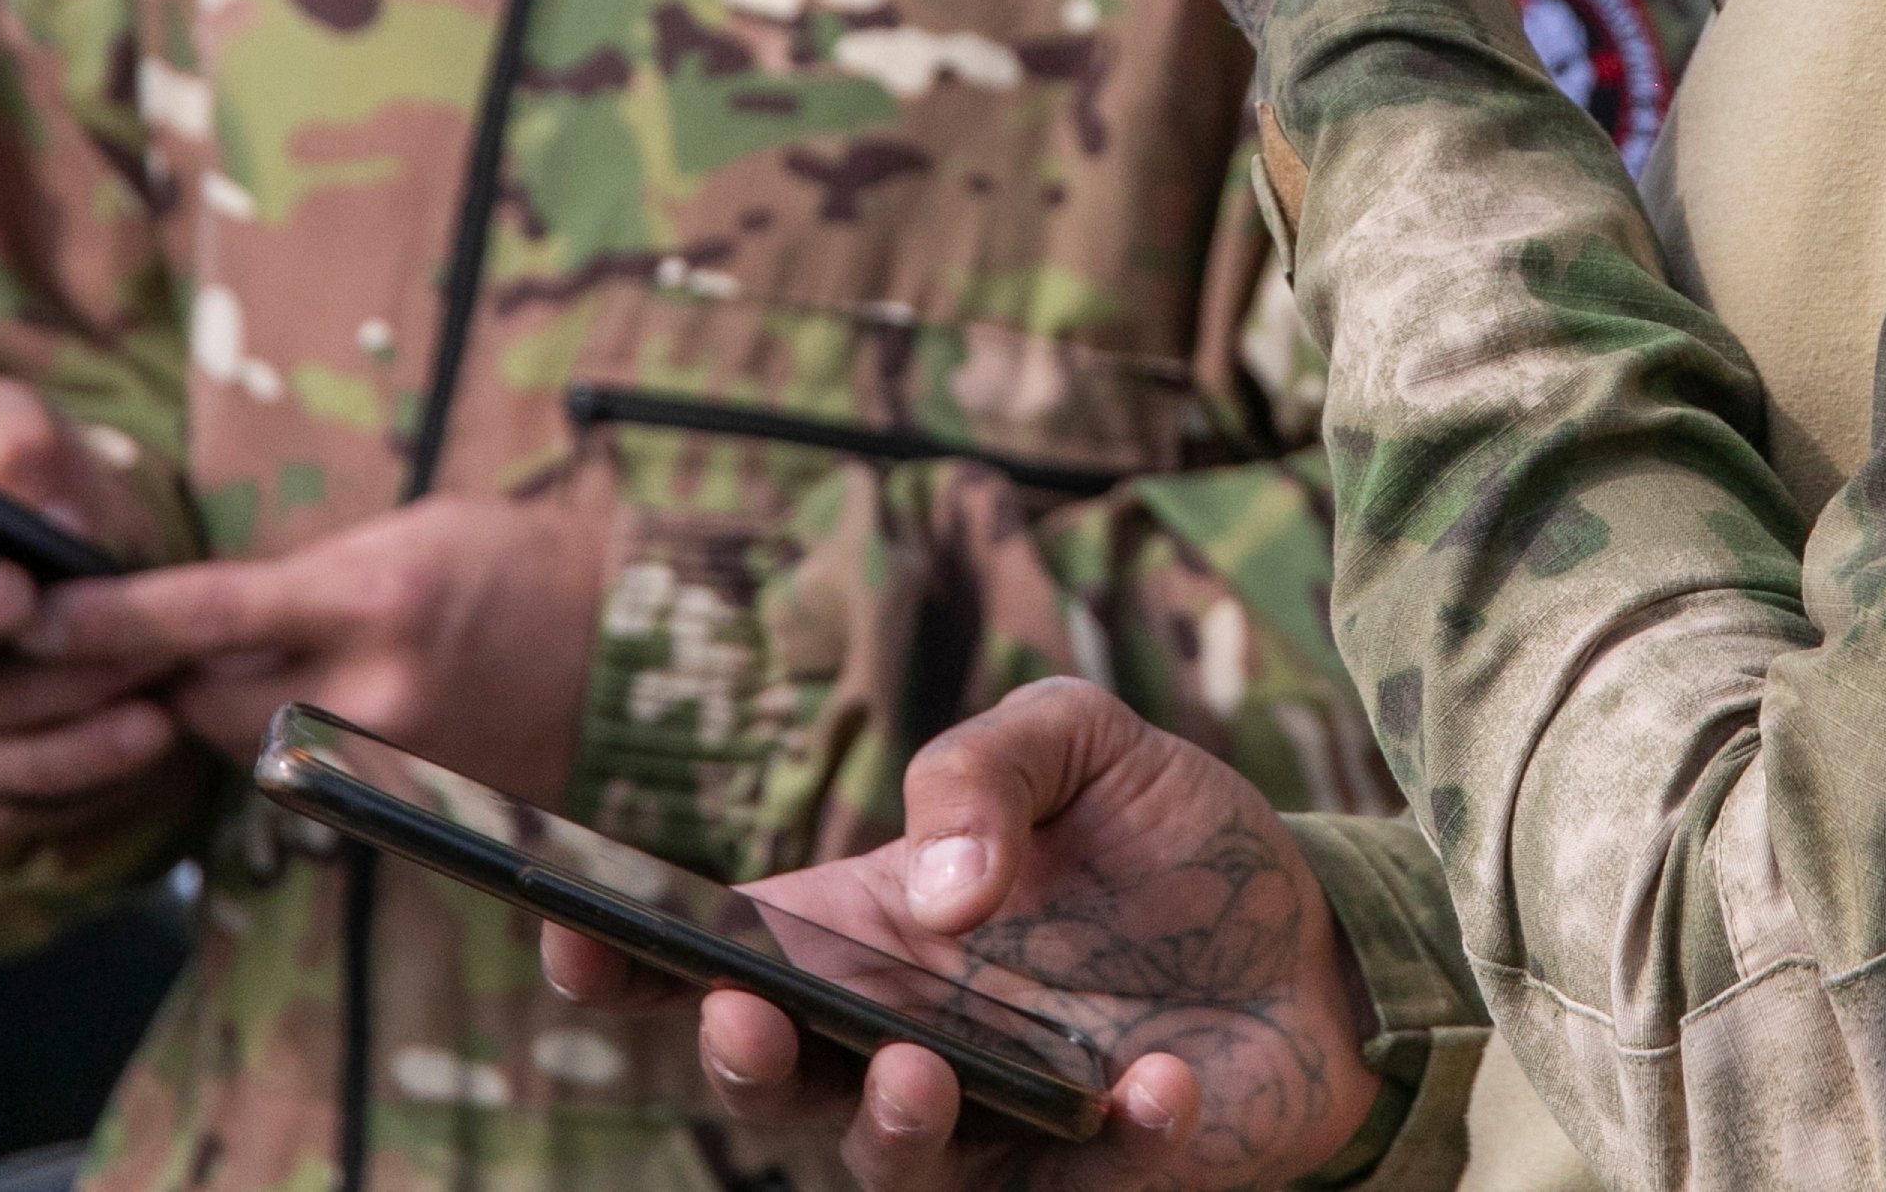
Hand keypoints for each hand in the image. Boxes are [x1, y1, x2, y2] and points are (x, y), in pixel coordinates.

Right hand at [0, 377, 185, 810]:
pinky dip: (84, 752)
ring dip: (41, 687)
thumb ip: (10, 444)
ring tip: (131, 654)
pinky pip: (11, 770)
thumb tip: (39, 513)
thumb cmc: (17, 468)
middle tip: (11, 593)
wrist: (80, 539)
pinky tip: (150, 723)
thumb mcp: (12, 424)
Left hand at [23, 465, 614, 802]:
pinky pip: (311, 788)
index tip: (32, 617)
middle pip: (204, 702)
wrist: (637, 647)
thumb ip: (301, 582)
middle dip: (172, 674)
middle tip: (157, 640)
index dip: (106, 620)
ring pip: (251, 752)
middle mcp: (376, 687)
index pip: (200, 614)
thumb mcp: (403, 535)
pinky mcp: (412, 810)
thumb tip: (198, 619)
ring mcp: (396, 761)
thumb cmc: (516, 560)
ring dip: (235, 713)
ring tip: (276, 665)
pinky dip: (300, 751)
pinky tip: (327, 711)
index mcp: (371, 596)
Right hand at [543, 678, 1379, 1191]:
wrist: (1318, 926)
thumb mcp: (1079, 738)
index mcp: (863, 932)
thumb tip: (936, 886)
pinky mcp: (1098, 1178)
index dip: (617, 960)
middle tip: (750, 1013)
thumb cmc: (1164, 835)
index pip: (709, 960)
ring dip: (889, 1129)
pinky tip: (1158, 1086)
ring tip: (916, 1068)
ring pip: (893, 1167)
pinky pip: (1080, 1189)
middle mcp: (900, 1039)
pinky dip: (1117, 1146)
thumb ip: (986, 765)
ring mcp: (993, 1124)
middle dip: (738, 1059)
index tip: (567, 930)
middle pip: (773, 1082)